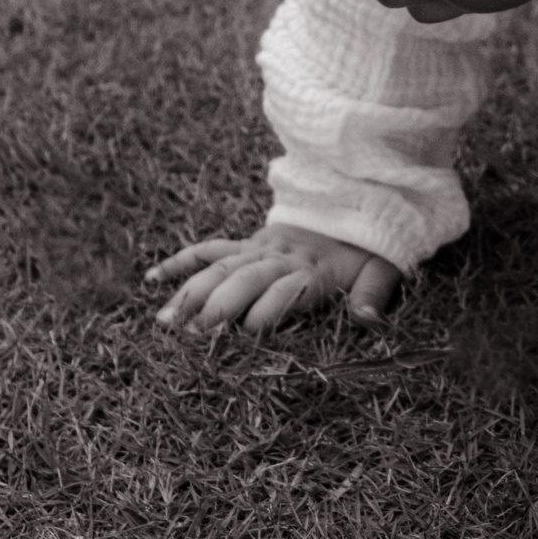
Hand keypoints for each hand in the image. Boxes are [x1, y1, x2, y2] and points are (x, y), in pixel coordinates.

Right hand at [145, 222, 400, 333]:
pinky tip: (153, 278)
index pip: (284, 292)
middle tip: (188, 336)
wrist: (362, 202)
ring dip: (190, 291)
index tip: (243, 335)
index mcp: (313, 271)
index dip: (266, 311)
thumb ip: (373, 295)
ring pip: (219, 267)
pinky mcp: (248, 242)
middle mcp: (280, 258)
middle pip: (243, 280)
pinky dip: (181, 261)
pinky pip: (211, 248)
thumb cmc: (371, 251)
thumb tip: (368, 320)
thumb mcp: (384, 271)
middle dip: (215, 307)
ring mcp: (260, 248)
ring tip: (164, 321)